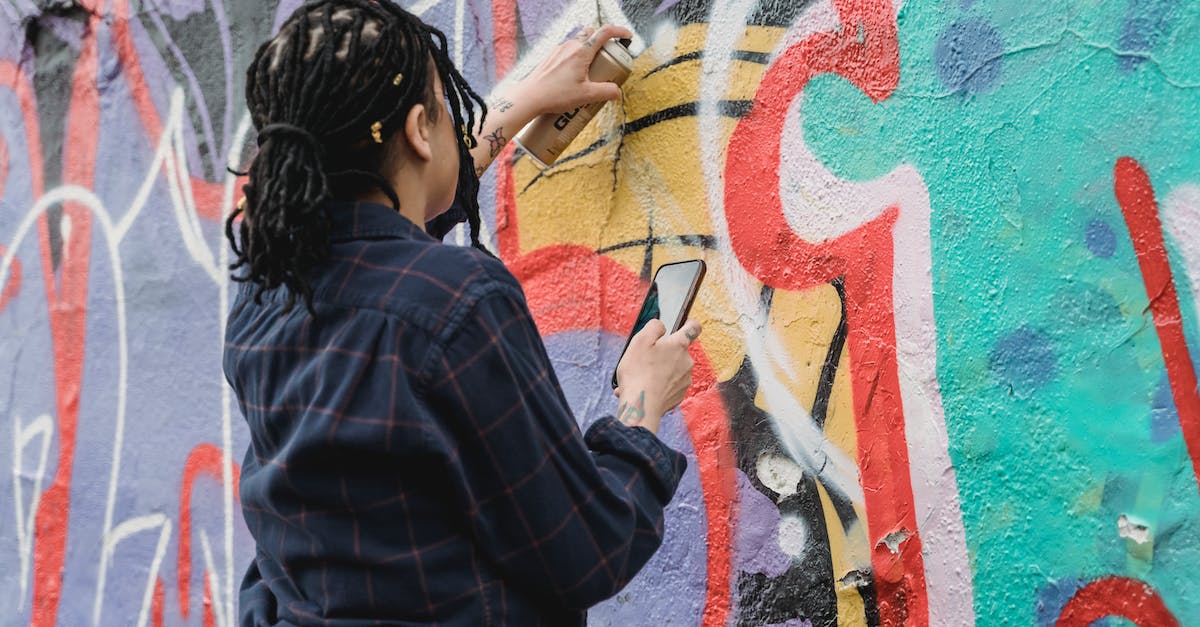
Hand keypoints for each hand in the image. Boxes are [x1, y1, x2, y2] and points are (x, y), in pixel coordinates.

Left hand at [510, 24, 633, 115]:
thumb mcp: (586, 96)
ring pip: (579, 43)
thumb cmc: (556, 95)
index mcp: (581, 51)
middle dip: (603, 42)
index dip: (619, 31)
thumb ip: (606, 92)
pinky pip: (568, 52)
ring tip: (591, 73)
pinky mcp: (550, 57)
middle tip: (608, 59)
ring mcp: (558, 50)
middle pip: (591, 34)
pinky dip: (576, 58)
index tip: (627, 36)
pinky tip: (574, 76)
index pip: (605, 32)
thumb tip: (617, 92)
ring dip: (589, 52)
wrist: (529, 97)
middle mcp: (570, 46)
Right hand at [613, 319, 701, 432]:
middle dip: (664, 352)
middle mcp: (687, 362)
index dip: (689, 324)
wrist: (642, 406)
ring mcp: (685, 379)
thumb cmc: (639, 373)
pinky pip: (669, 384)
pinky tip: (643, 387)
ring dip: (658, 370)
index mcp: (679, 345)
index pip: (693, 328)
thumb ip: (654, 327)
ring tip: (640, 376)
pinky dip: (658, 384)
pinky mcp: (679, 394)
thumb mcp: (640, 340)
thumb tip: (661, 326)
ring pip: (672, 369)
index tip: (684, 324)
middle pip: (679, 351)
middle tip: (646, 358)